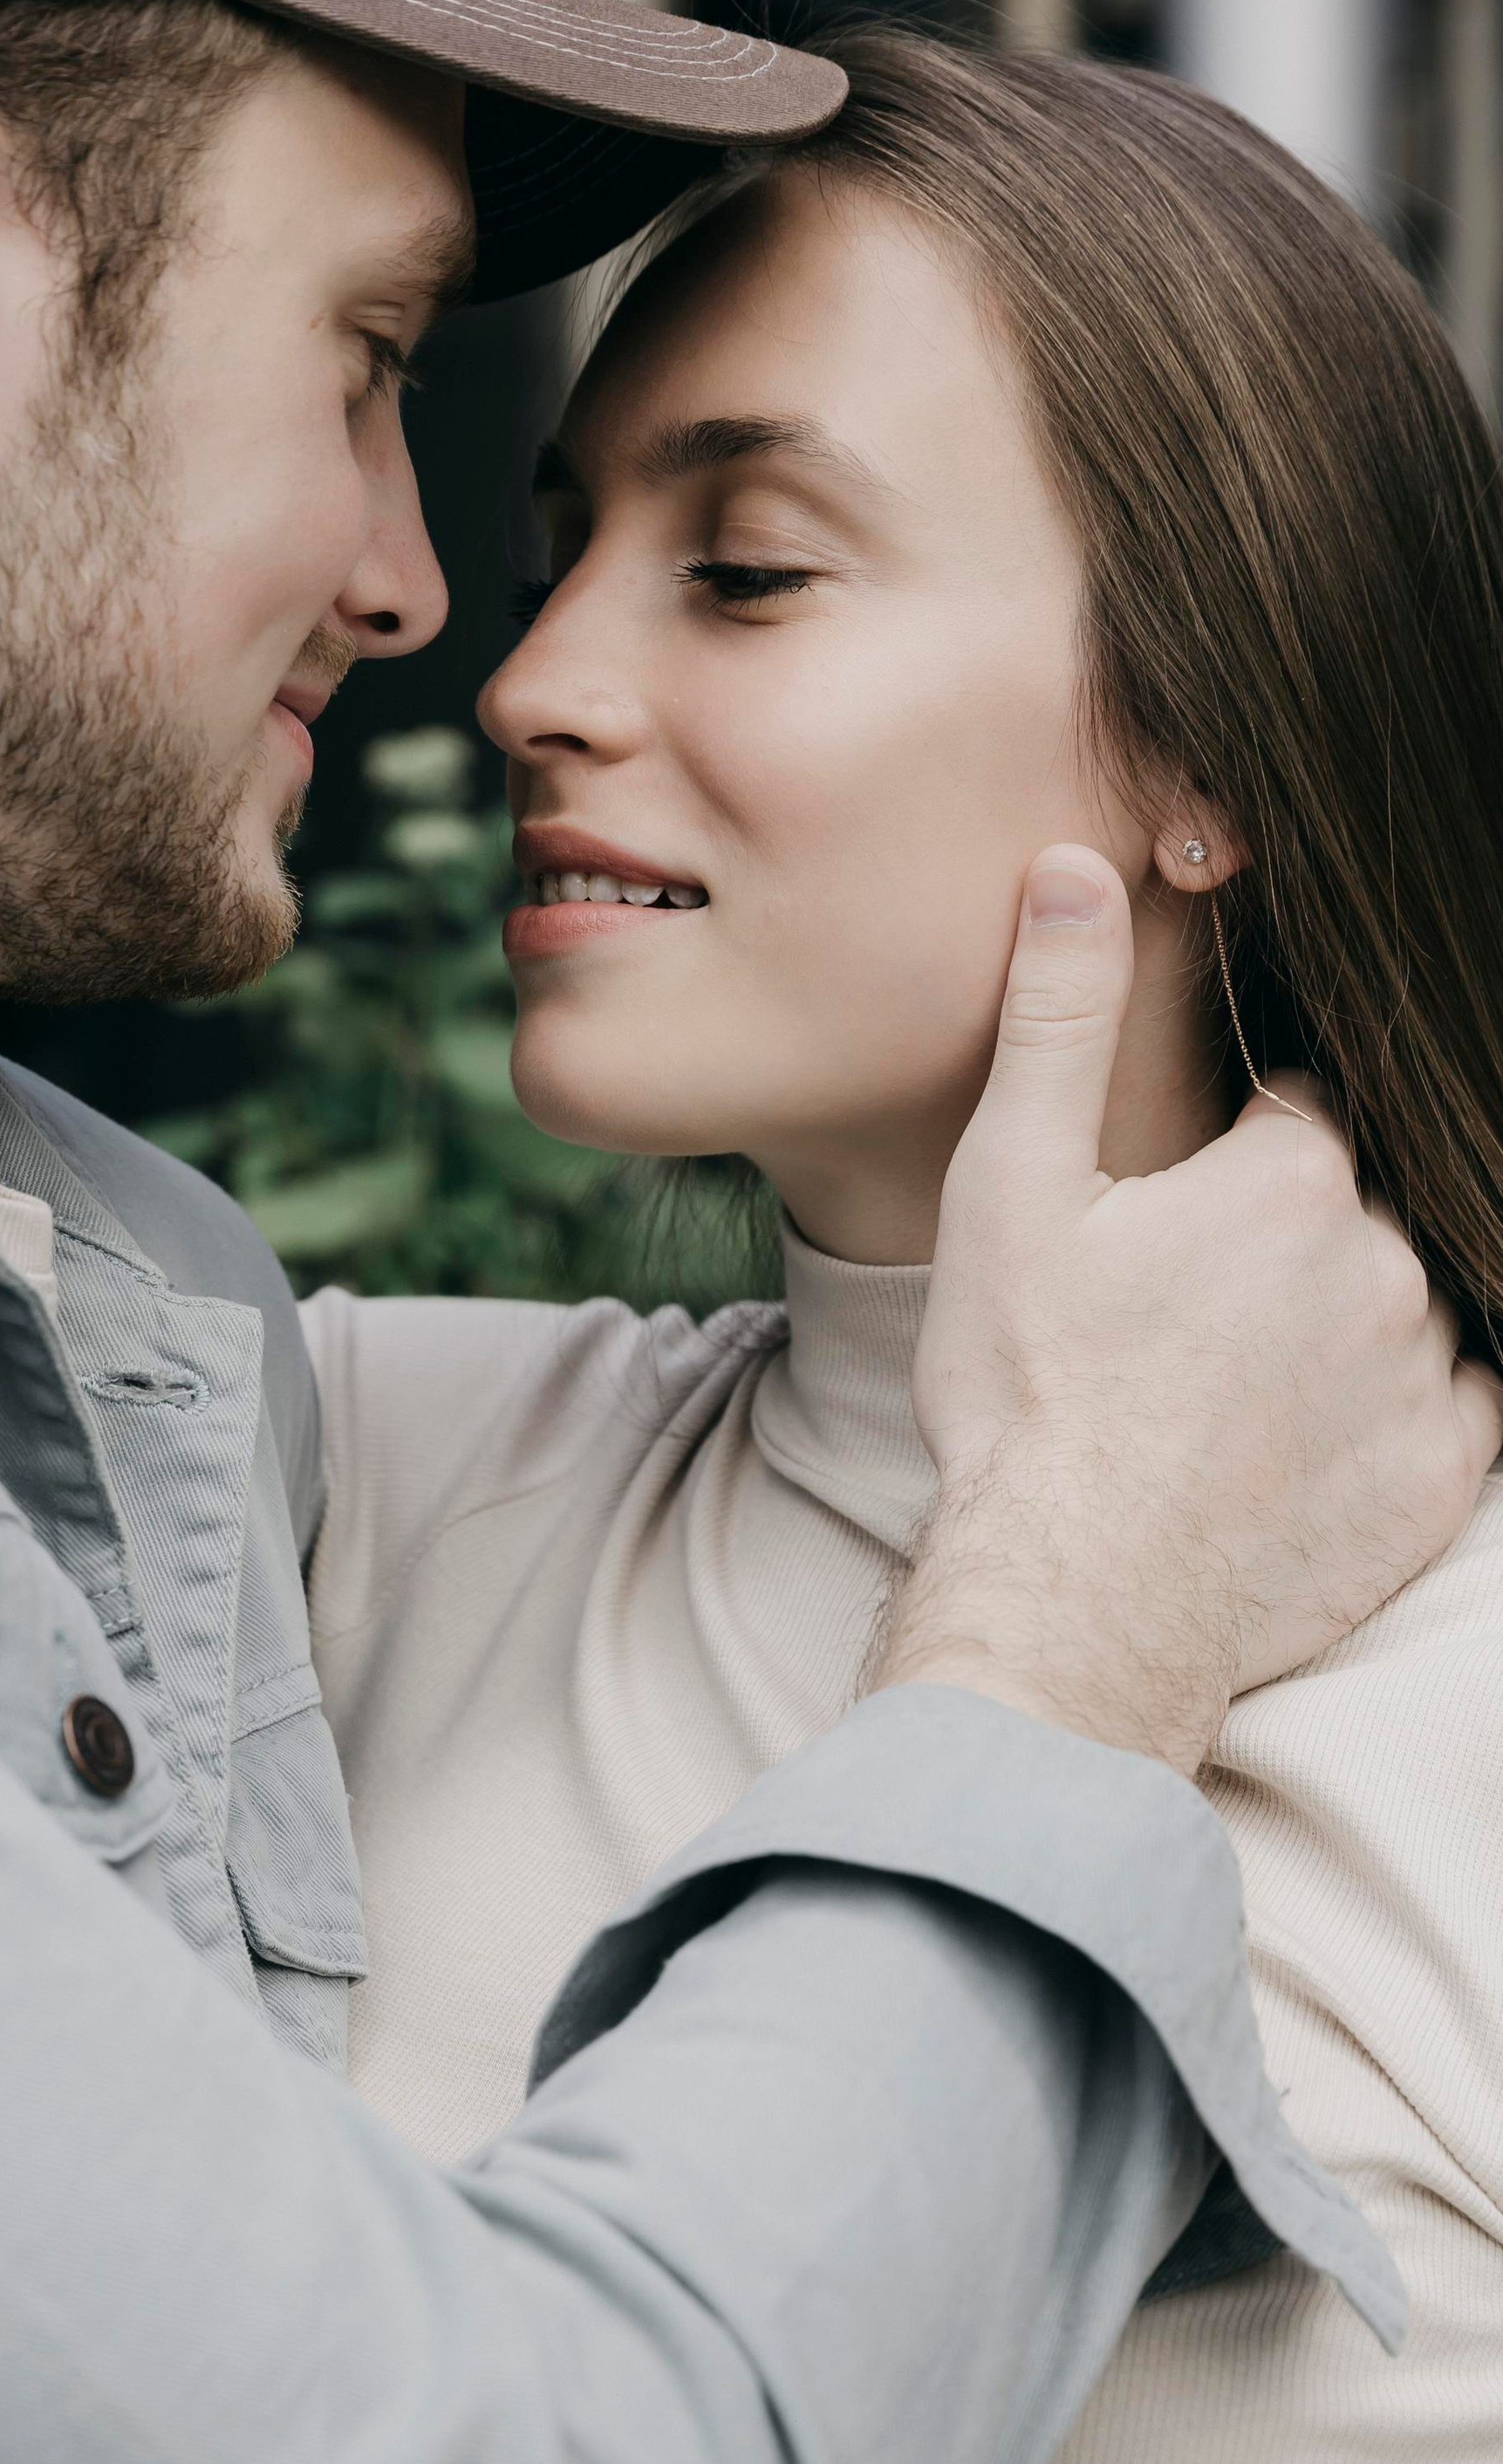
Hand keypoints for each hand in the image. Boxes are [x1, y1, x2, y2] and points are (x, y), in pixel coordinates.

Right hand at [881, 846, 1502, 1774]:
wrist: (1073, 1595)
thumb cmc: (1027, 1391)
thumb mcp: (1012, 1184)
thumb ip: (1059, 1015)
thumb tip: (1076, 867)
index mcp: (1290, 1178)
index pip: (1297, 1119)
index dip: (1230, 1164)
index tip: (1169, 1227)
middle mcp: (1386, 1264)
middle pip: (1351, 1220)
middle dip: (1280, 1253)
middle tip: (1179, 1326)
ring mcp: (1427, 1378)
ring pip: (1398, 1315)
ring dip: (1333, 1334)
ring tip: (1223, 1399)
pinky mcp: (1444, 1480)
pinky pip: (1450, 1417)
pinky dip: (1388, 1425)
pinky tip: (1294, 1453)